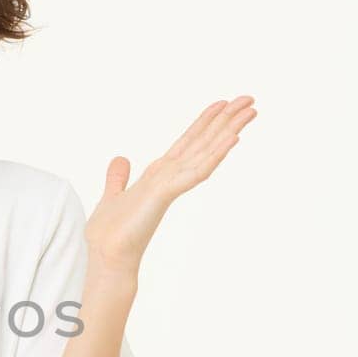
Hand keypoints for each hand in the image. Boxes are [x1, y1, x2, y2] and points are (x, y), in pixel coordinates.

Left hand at [85, 95, 257, 278]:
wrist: (107, 257)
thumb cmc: (112, 234)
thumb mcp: (112, 196)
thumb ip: (118, 178)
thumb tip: (120, 160)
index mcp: (159, 174)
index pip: (187, 141)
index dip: (204, 121)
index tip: (222, 103)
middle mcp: (170, 176)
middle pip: (203, 142)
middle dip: (226, 120)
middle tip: (250, 99)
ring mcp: (171, 185)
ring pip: (206, 152)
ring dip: (228, 131)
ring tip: (249, 112)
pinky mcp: (166, 194)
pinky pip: (196, 171)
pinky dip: (214, 155)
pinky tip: (232, 139)